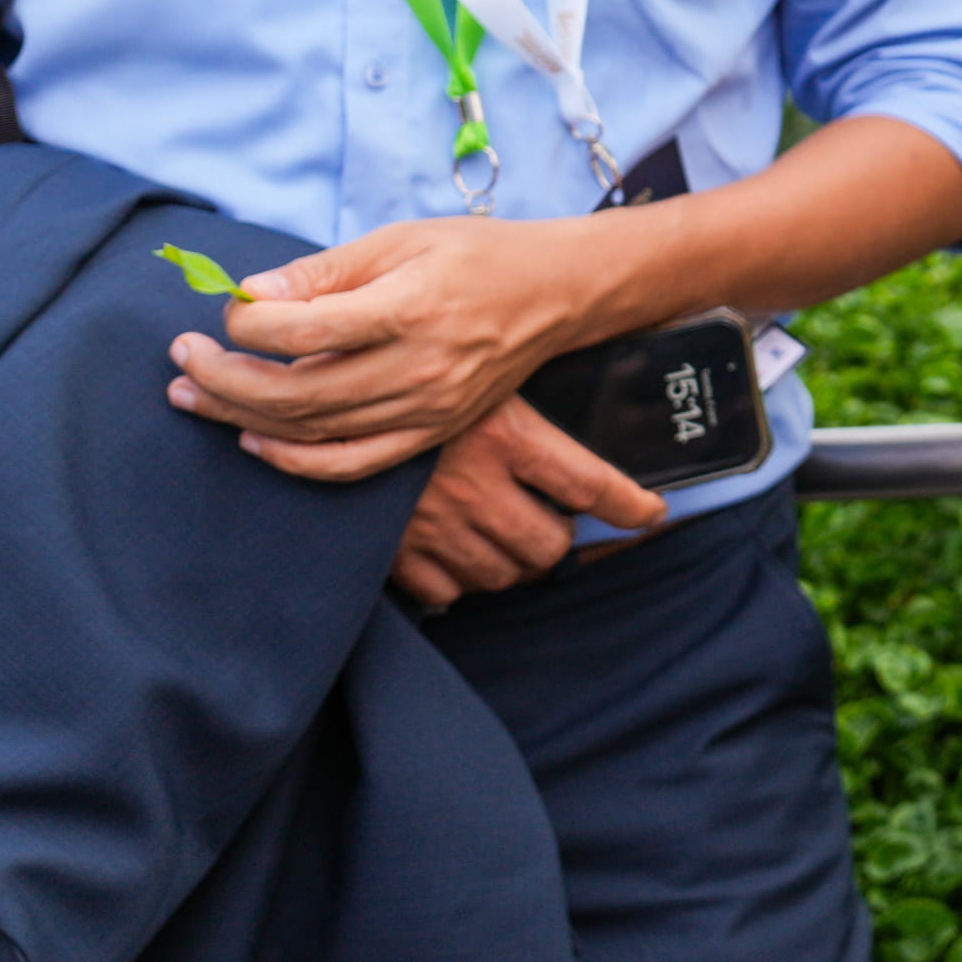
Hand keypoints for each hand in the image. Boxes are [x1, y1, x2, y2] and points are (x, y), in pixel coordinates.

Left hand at [170, 214, 602, 478]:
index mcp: (410, 307)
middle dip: (221, 378)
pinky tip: (253, 441)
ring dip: (240, 417)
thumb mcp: (400, 238)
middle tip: (181, 358)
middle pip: (294, 391)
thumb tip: (250, 294)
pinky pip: (352, 463)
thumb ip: (324, 272)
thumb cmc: (475, 254)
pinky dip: (295, 461)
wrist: (557, 292)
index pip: (301, 331)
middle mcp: (418, 367)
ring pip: (311, 430)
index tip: (227, 306)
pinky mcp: (432, 432)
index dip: (245, 323)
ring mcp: (426, 408)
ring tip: (193, 395)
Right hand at [387, 397, 666, 606]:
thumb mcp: (471, 370)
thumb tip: (563, 424)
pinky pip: (447, 592)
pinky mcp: (393, 552)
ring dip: (510, 563)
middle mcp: (478, 486)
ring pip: (503, 574)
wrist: (311, 397)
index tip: (650, 516)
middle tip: (550, 525)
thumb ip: (514, 397)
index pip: (593, 485)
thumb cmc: (404, 372)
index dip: (631, 509)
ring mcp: (436, 525)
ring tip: (501, 537)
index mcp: (507, 434)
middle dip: (556, 541)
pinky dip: (456, 582)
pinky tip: (454, 555)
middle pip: (549, 545)